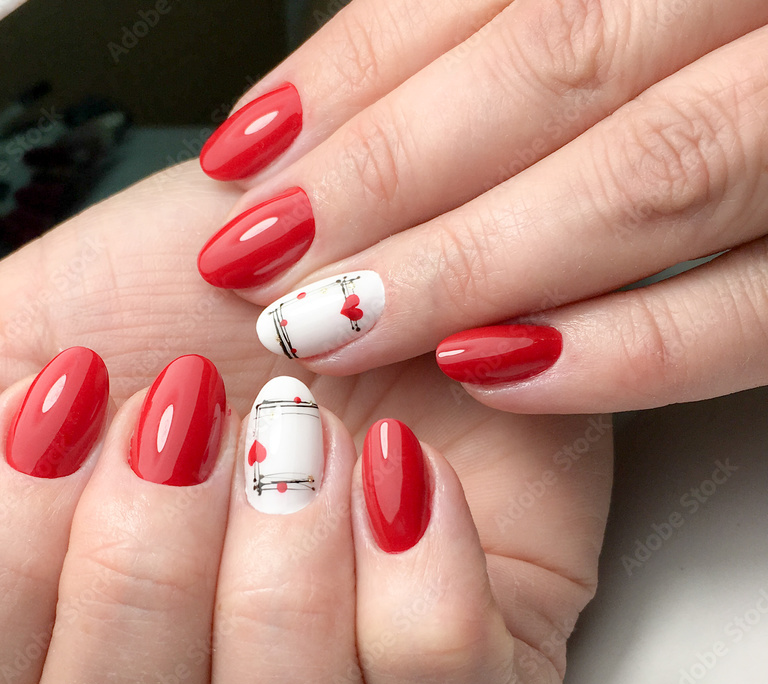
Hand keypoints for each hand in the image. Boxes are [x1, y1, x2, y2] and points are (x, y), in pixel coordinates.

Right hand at [0, 163, 610, 683]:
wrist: (361, 243)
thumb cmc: (196, 291)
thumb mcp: (7, 344)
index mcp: (59, 639)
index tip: (56, 410)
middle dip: (134, 546)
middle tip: (174, 408)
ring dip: (271, 543)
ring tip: (293, 421)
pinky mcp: (472, 677)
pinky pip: (434, 681)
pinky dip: (410, 556)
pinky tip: (400, 464)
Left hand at [195, 0, 767, 412]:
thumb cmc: (708, 33)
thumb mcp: (634, 4)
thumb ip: (498, 32)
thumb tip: (333, 105)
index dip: (350, 75)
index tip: (247, 155)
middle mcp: (763, 0)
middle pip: (553, 72)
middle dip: (387, 176)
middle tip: (260, 261)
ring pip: (649, 181)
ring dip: (473, 262)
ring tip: (337, 321)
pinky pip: (764, 308)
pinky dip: (634, 346)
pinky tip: (504, 368)